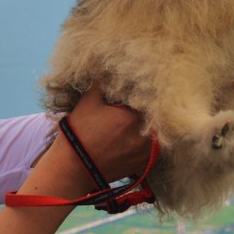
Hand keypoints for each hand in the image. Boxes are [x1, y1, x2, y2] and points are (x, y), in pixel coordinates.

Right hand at [0, 86, 151, 233]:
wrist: (72, 169)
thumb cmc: (78, 133)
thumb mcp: (88, 101)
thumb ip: (103, 82)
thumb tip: (110, 64)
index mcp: (133, 117)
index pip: (152, 96)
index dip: (150, 88)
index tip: (149, 82)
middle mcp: (145, 136)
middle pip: (159, 114)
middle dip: (154, 105)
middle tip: (150, 97)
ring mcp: (147, 152)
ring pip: (161, 130)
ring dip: (156, 121)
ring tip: (147, 113)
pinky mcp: (146, 163)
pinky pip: (158, 145)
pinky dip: (153, 136)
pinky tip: (144, 130)